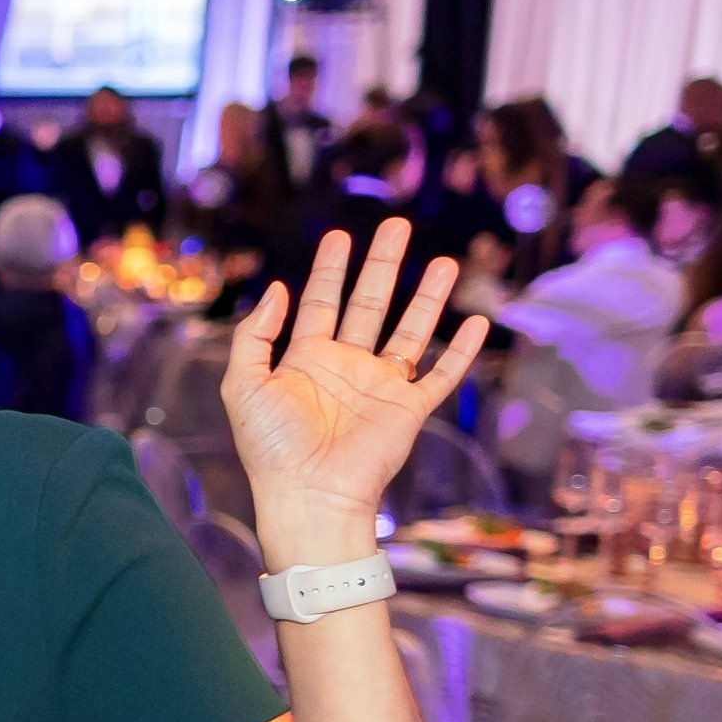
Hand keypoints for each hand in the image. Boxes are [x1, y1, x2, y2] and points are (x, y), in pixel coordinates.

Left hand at [224, 219, 486, 564]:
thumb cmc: (270, 448)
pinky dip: (461, 351)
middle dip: (383, 266)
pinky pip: (442, 375)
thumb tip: (277, 289)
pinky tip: (478, 323)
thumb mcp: (244, 384)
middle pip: (370, 305)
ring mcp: (381, 388)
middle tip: (397, 226)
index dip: (330, 269)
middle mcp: (347, 367)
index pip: (321, 302)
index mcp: (306, 360)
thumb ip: (254, 335)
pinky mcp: (409, 410)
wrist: (309, 495)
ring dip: (428, 298)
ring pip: (410, 331)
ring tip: (445, 262)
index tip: (340, 235)